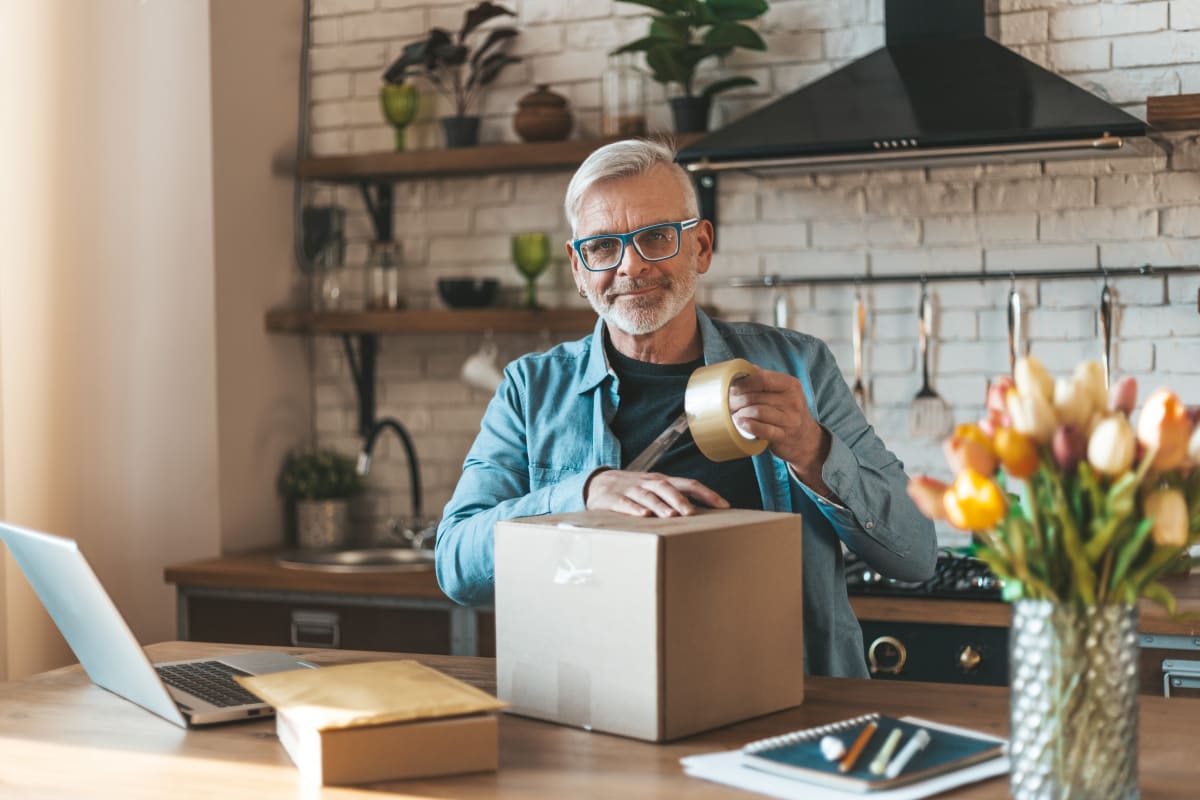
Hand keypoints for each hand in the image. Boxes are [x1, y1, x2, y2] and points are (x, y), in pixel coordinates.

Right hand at [584, 469, 729, 517]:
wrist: (598, 482)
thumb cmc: (635, 490)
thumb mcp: (655, 490)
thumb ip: (675, 499)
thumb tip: (704, 515)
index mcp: (663, 481)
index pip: (689, 484)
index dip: (707, 494)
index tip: (724, 506)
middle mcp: (649, 483)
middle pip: (667, 487)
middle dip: (680, 500)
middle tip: (691, 513)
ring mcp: (631, 489)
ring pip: (647, 495)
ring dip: (660, 505)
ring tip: (671, 516)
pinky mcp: (613, 499)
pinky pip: (624, 503)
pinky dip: (633, 509)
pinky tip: (642, 515)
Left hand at [727, 368, 831, 488]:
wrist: (806, 439)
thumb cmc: (788, 411)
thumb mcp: (784, 392)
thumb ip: (766, 379)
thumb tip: (745, 369)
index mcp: (791, 385)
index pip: (762, 378)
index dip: (744, 383)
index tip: (733, 387)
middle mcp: (793, 400)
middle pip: (755, 396)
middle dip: (737, 400)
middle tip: (729, 403)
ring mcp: (790, 419)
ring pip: (757, 411)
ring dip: (741, 413)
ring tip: (735, 414)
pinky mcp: (784, 435)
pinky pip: (762, 429)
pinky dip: (749, 425)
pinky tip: (742, 424)